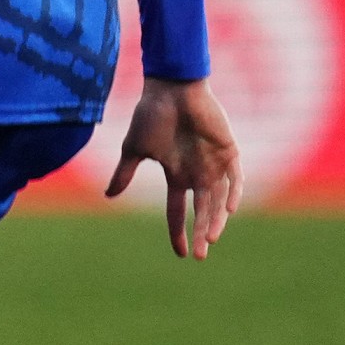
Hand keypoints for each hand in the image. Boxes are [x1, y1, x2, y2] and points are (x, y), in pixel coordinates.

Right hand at [107, 76, 243, 259]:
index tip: (180, 254)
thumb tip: (108, 196)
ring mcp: (214, 163)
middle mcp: (197, 173)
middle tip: (199, 256)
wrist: (170, 88)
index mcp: (176, 174)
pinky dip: (233, 193)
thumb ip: (125, 173)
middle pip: (201, 211)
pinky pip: (235, 177)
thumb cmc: (150, 115)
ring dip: (215, 220)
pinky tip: (227, 210)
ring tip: (211, 239)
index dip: (178, 231)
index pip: (178, 210)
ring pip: (218, 200)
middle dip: (200, 233)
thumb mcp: (133, 148)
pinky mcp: (228, 151)